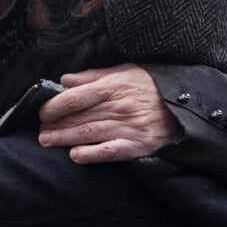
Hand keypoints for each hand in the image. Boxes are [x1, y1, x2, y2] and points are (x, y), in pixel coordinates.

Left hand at [38, 63, 180, 162]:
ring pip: (90, 134)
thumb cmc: (153, 86)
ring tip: (47, 141)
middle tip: (39, 130)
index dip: (56, 105)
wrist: (187, 105)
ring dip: (65, 139)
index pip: (78, 96)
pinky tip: (75, 156)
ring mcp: (129, 127)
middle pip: (80, 117)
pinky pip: (110, 151)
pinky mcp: (138, 145)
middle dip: (56, 125)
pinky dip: (91, 154)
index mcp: (115, 86)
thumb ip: (94, 76)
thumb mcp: (126, 71)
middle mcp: (120, 107)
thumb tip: (66, 79)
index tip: (43, 111)